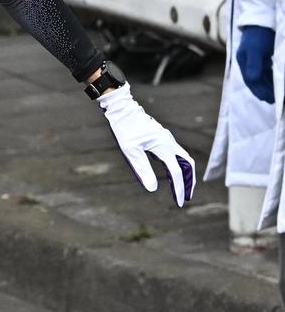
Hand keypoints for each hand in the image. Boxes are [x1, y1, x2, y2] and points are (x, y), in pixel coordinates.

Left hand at [97, 83, 195, 206]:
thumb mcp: (130, 151)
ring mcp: (167, 139)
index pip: (176, 173)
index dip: (179, 189)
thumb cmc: (124, 129)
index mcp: (164, 147)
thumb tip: (152, 189)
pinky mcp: (162, 138)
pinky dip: (178, 166)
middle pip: (188, 166)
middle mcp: (169, 143)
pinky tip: (171, 174)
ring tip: (181, 188)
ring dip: (185, 174)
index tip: (179, 203)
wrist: (122, 108)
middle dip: (189, 182)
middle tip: (186, 197)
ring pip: (184, 159)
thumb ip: (142, 169)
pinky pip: (176, 154)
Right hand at [236, 25, 274, 102]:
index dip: (259, 91)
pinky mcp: (262, 55)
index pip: (250, 80)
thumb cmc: (258, 35)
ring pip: (260, 76)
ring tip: (274, 94)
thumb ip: (254, 66)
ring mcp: (254, 58)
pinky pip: (265, 70)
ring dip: (267, 85)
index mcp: (243, 61)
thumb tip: (253, 81)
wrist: (262, 20)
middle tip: (273, 100)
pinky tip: (274, 81)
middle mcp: (247, 61)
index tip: (268, 99)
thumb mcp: (256, 51)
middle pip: (255, 80)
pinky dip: (269, 77)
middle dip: (263, 91)